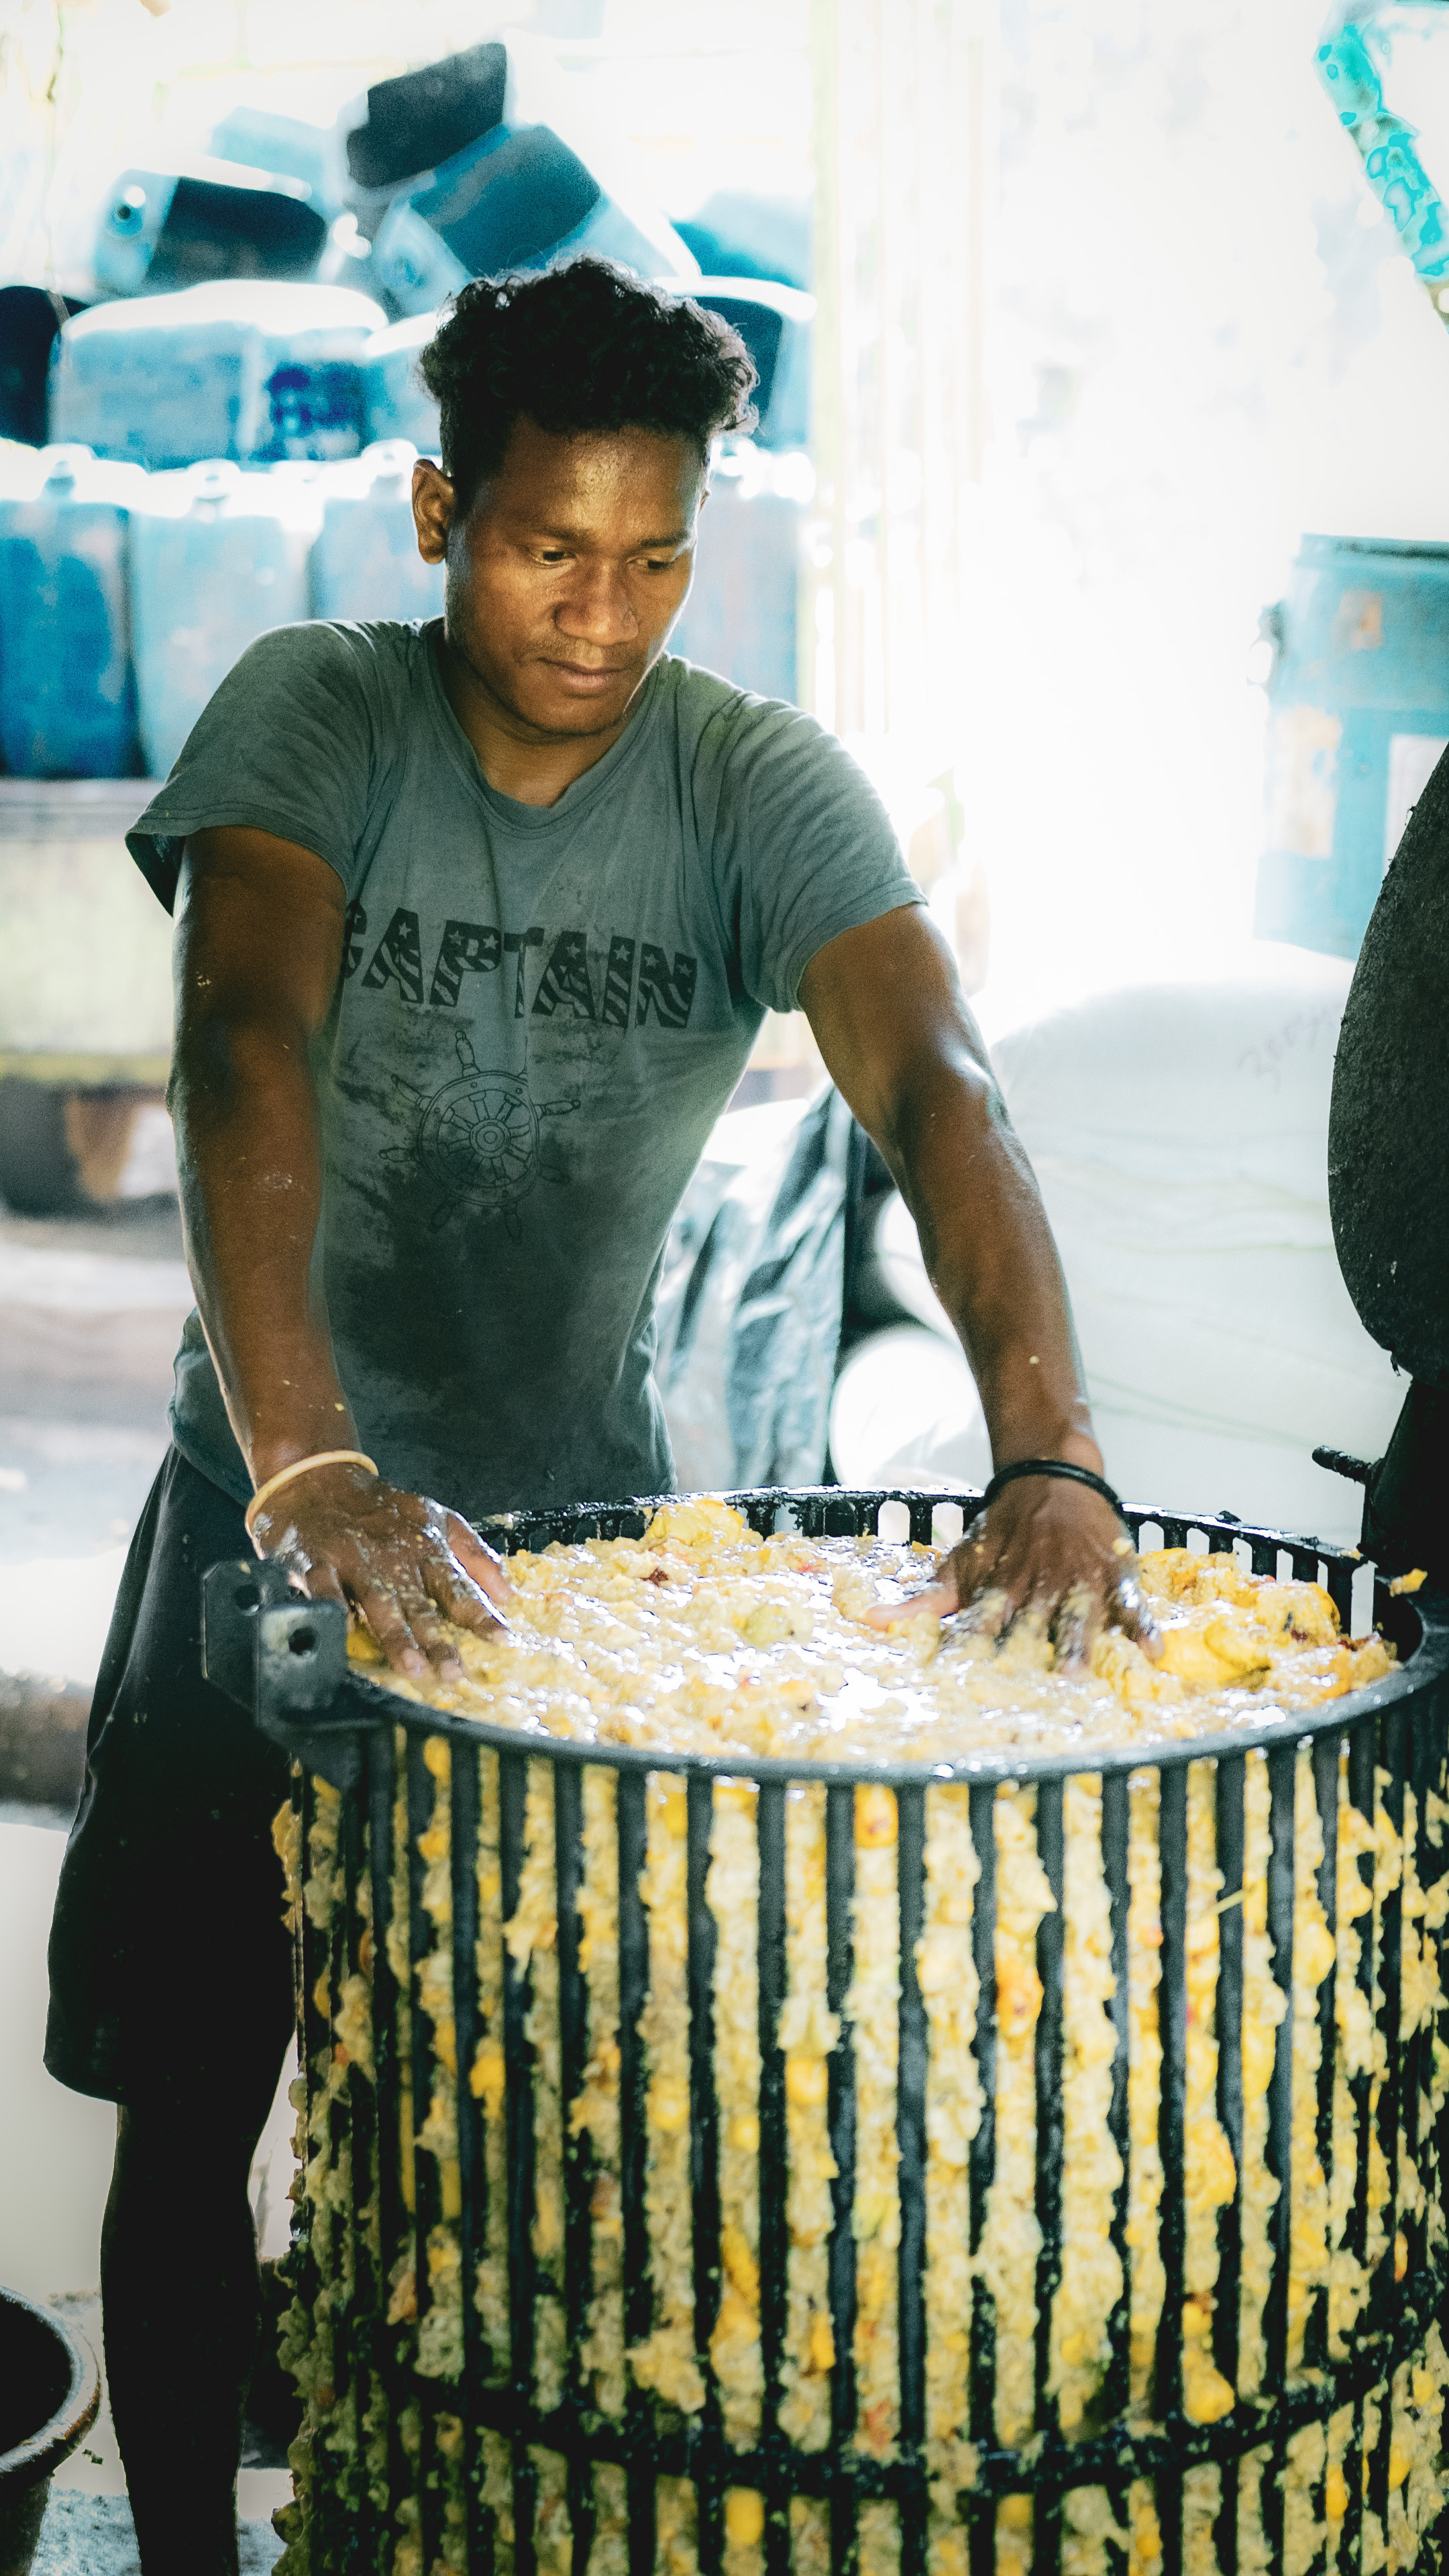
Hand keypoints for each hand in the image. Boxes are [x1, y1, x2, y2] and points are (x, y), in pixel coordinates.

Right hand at [250, 1460, 509, 1680]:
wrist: (321, 1481)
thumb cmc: (384, 1508)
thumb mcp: (438, 1518)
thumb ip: (474, 1555)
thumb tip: (508, 1594)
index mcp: (426, 1547)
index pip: (458, 1586)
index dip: (480, 1613)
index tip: (502, 1638)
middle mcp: (394, 1556)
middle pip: (420, 1603)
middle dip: (437, 1639)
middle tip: (453, 1672)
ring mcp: (355, 1559)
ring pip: (379, 1601)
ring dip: (396, 1634)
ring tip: (412, 1665)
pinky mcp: (316, 1560)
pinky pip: (325, 1586)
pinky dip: (333, 1607)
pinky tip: (344, 1631)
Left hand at [871, 1475, 1159, 1671]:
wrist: (1048, 1479)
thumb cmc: (1000, 1534)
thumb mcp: (959, 1565)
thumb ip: (923, 1602)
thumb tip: (870, 1622)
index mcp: (998, 1592)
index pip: (979, 1629)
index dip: (970, 1657)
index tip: (959, 1688)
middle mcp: (1037, 1589)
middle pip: (1030, 1629)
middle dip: (1026, 1661)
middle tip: (1023, 1696)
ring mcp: (1078, 1581)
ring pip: (1078, 1618)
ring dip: (1077, 1645)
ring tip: (1078, 1673)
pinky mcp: (1114, 1574)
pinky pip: (1132, 1602)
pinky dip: (1142, 1624)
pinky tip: (1152, 1650)